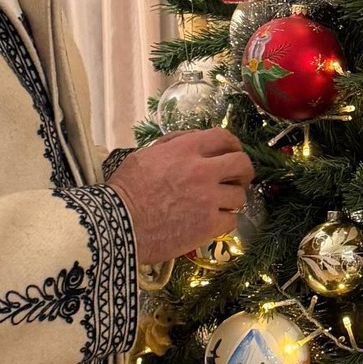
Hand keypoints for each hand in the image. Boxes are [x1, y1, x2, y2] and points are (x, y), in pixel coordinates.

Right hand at [106, 128, 254, 264]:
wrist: (119, 225)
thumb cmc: (126, 189)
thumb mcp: (145, 155)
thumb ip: (173, 143)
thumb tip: (196, 138)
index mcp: (186, 150)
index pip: (224, 137)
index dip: (233, 144)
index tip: (232, 152)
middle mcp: (202, 171)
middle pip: (242, 164)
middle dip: (244, 171)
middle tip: (237, 179)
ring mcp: (208, 199)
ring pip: (240, 196)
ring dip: (232, 199)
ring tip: (220, 204)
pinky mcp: (209, 225)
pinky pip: (232, 221)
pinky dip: (225, 221)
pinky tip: (213, 221)